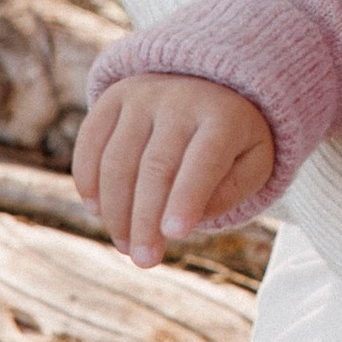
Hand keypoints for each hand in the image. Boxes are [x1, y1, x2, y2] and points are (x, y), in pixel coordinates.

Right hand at [75, 74, 276, 266]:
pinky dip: (88, 180)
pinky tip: (97, 210)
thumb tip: (184, 220)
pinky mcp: (113, 97)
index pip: (203, 161)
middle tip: (143, 260)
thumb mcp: (253, 163)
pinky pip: (91, 143)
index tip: (175, 234)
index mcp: (224, 117)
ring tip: (126, 246)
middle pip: (155, 168)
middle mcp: (181, 99)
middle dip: (145, 220)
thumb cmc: (233, 138)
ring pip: (117, 160)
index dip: (187, 198)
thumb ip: (229, 193)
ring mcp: (143, 95)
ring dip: (116, 210)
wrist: (210, 80)